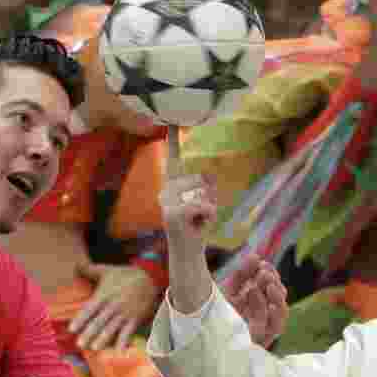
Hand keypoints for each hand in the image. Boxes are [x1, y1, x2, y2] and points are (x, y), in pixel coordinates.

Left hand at [69, 263, 161, 349]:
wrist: (149, 278)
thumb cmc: (124, 276)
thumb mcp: (107, 270)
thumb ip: (90, 269)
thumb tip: (76, 264)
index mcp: (104, 295)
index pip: (90, 308)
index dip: (81, 319)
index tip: (72, 329)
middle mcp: (113, 305)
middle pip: (99, 321)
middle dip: (89, 333)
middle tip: (80, 344)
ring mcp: (124, 313)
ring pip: (112, 327)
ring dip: (103, 338)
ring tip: (95, 348)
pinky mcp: (134, 319)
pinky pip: (128, 331)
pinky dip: (124, 341)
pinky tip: (119, 351)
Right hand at [161, 126, 217, 312]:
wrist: (186, 256)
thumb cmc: (197, 229)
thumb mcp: (205, 204)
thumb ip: (206, 187)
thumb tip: (211, 173)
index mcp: (171, 187)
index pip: (173, 159)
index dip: (172, 140)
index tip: (171, 120)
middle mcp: (165, 191)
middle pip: (202, 180)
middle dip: (210, 198)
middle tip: (200, 217)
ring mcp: (167, 203)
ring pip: (204, 194)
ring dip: (209, 209)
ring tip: (199, 222)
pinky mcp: (173, 214)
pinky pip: (204, 206)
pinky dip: (208, 217)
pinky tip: (199, 227)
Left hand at [221, 253, 288, 348]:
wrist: (204, 337)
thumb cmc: (218, 314)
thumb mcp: (229, 291)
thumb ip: (242, 274)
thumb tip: (255, 256)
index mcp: (259, 301)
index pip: (272, 284)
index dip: (270, 273)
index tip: (261, 264)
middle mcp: (264, 314)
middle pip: (278, 296)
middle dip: (273, 282)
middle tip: (263, 272)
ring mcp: (264, 328)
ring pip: (281, 312)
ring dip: (277, 296)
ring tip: (266, 284)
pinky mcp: (261, 340)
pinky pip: (273, 327)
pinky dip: (272, 313)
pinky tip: (267, 303)